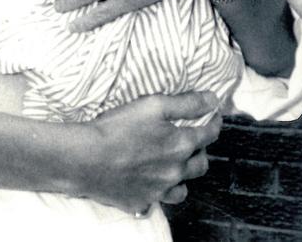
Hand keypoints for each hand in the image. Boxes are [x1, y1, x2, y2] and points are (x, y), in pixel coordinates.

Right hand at [73, 91, 220, 213]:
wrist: (87, 157)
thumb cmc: (117, 128)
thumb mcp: (153, 104)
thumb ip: (186, 103)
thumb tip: (212, 100)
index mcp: (180, 145)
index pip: (208, 134)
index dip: (213, 122)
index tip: (214, 116)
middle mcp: (175, 172)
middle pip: (201, 164)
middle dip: (201, 150)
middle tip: (194, 140)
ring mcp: (159, 190)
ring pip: (183, 187)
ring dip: (183, 175)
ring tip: (175, 164)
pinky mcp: (141, 201)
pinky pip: (158, 201)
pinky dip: (159, 192)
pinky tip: (151, 182)